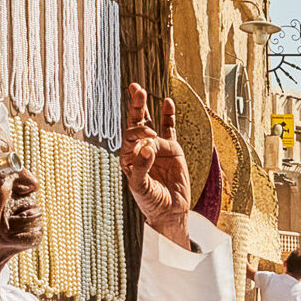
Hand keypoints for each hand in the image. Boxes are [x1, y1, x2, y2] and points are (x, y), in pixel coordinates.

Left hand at [118, 85, 192, 244]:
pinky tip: (168, 102)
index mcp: (128, 157)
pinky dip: (169, 116)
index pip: (129, 137)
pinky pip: (170, 128)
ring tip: (142, 94)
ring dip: (147, 108)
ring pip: (151, 122)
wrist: (170, 211)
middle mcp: (141, 148)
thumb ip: (142, 167)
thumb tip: (149, 147)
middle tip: (136, 89)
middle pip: (135, 122)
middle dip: (135, 106)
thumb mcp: (141, 186)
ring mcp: (157, 146)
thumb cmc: (151, 201)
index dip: (137, 134)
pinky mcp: (172, 149)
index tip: (149, 140)